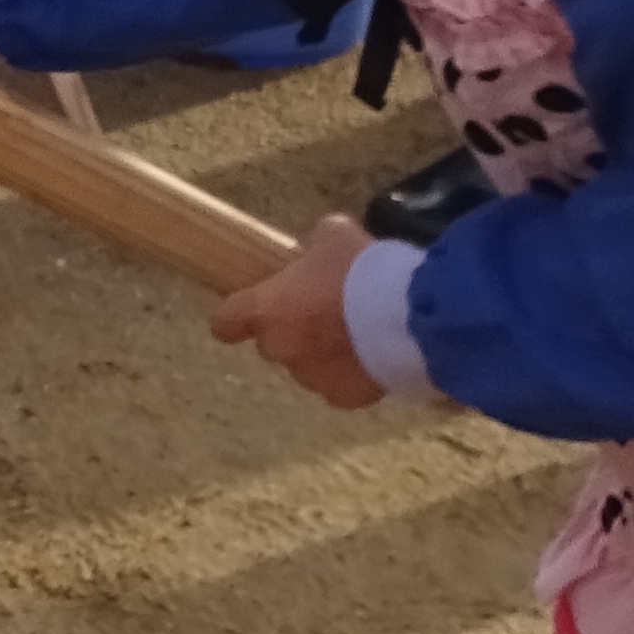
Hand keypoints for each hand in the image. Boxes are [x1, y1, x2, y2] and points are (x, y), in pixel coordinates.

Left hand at [209, 215, 385, 409]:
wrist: (407, 315)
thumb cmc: (360, 269)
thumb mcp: (333, 236)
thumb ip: (315, 247)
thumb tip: (318, 250)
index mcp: (264, 309)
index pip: (226, 322)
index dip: (235, 319)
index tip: (245, 315)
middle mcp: (280, 347)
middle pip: (273, 343)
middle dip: (292, 331)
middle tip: (325, 313)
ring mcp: (311, 376)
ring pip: (307, 367)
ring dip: (322, 354)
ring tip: (356, 334)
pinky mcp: (344, 397)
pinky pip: (339, 386)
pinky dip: (351, 375)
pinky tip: (372, 356)